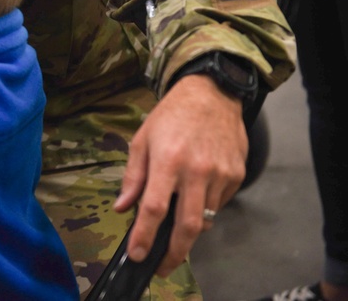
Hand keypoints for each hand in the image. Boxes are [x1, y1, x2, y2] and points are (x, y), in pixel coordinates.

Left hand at [114, 74, 247, 275]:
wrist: (212, 94)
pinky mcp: (237, 175)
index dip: (144, 236)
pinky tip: (195, 195)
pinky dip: (204, 208)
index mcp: (167, 161)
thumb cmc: (170, 117)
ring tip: (175, 225)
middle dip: (174, 253)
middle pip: (187, 226)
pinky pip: (219, 204)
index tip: (137, 255)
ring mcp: (221, 174)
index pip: (154, 209)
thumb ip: (133, 177)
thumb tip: (122, 208)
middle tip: (162, 266)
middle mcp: (196, 170)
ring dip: (189, 228)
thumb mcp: (142, 140)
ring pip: (204, 217)